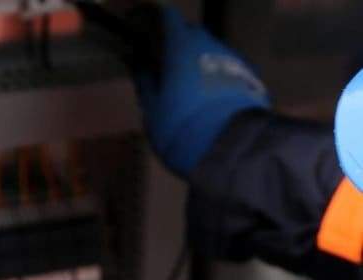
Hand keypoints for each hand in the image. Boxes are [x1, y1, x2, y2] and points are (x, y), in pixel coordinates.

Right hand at [128, 4, 269, 176]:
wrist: (230, 150)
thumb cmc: (180, 129)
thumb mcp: (153, 111)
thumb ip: (145, 82)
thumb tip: (138, 63)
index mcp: (181, 46)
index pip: (168, 18)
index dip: (156, 21)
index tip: (146, 30)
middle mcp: (209, 44)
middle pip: (192, 36)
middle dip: (180, 46)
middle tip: (169, 68)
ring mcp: (234, 60)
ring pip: (213, 54)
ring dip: (201, 65)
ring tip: (192, 91)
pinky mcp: (252, 79)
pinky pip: (229, 72)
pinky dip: (218, 80)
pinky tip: (213, 103)